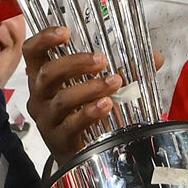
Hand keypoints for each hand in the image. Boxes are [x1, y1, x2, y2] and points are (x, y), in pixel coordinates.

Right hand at [23, 26, 161, 162]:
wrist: (79, 155)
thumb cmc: (84, 113)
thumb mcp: (98, 87)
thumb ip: (125, 70)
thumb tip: (155, 57)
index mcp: (44, 78)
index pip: (32, 52)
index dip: (44, 39)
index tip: (66, 32)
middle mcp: (39, 97)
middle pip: (47, 74)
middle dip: (75, 63)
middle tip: (102, 60)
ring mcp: (47, 119)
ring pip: (61, 100)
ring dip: (90, 88)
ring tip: (115, 82)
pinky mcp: (58, 139)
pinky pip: (72, 124)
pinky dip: (90, 112)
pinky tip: (107, 105)